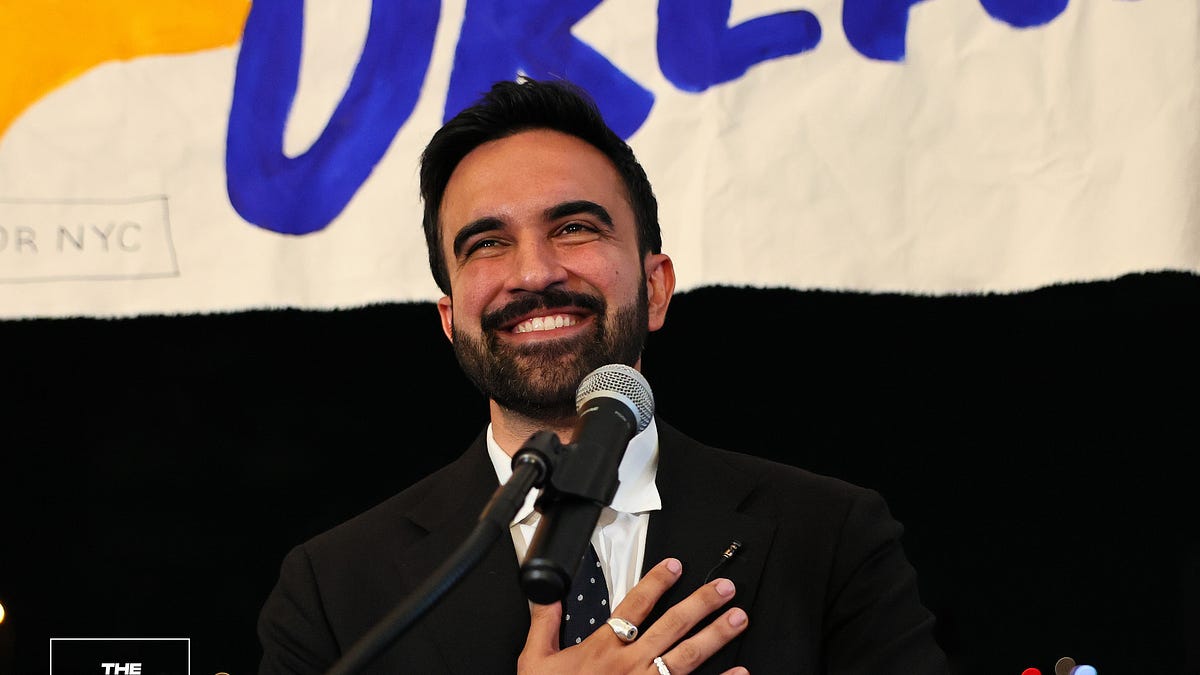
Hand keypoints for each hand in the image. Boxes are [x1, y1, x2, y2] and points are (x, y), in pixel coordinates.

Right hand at [517, 557, 749, 674]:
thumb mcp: (536, 661)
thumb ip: (545, 624)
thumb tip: (546, 596)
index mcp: (602, 650)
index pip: (634, 606)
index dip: (656, 582)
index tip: (676, 566)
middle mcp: (629, 666)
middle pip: (672, 626)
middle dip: (701, 603)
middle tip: (724, 587)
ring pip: (687, 657)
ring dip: (715, 635)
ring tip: (738, 618)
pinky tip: (740, 673)